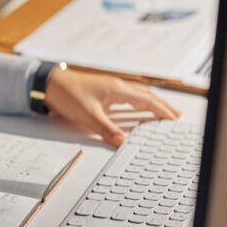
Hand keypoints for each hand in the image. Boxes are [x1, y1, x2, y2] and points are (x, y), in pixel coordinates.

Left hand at [43, 69, 179, 147]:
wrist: (49, 83)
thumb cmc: (67, 94)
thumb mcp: (88, 115)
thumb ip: (107, 130)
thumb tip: (123, 143)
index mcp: (117, 90)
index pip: (147, 100)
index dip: (161, 110)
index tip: (174, 119)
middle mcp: (117, 87)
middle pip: (147, 96)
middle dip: (162, 106)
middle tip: (176, 115)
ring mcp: (111, 88)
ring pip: (138, 95)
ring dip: (152, 103)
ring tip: (163, 112)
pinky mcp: (104, 92)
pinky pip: (128, 97)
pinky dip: (139, 103)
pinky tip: (138, 109)